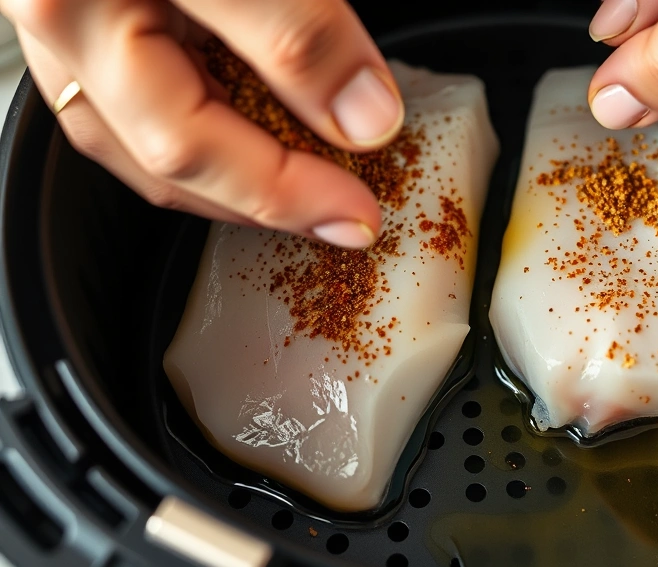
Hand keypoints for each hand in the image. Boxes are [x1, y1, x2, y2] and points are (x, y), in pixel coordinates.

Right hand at [1, 0, 402, 248]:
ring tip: (292, 201)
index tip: (366, 187)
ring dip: (219, 189)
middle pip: (166, 146)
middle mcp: (67, 6)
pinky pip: (109, 111)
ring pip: (130, 143)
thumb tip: (361, 113)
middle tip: (341, 218)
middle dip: (264, 198)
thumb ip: (296, 22)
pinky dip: (181, 146)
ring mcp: (55, 17)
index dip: (291, 170)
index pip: (218, 98)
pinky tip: (236, 152)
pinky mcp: (64, 23)